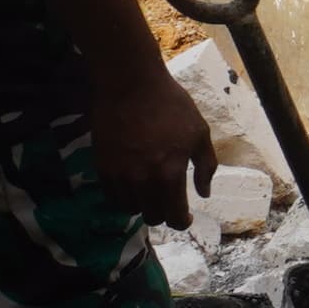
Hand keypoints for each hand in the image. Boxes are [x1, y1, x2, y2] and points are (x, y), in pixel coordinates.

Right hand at [88, 60, 215, 229]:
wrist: (131, 85)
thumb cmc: (171, 105)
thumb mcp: (199, 131)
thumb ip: (206, 165)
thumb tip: (204, 194)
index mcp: (171, 173)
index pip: (174, 216)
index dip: (181, 222)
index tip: (184, 218)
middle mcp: (144, 180)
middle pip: (152, 216)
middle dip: (163, 213)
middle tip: (168, 203)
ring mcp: (120, 175)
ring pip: (130, 209)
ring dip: (143, 206)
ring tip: (149, 193)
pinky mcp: (102, 168)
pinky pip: (112, 197)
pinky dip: (124, 197)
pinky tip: (132, 186)